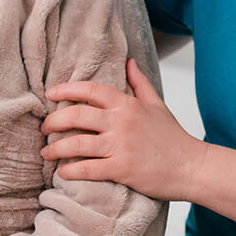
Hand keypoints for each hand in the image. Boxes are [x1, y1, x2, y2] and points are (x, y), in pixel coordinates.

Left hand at [40, 59, 207, 201]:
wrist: (192, 167)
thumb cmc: (174, 138)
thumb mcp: (157, 105)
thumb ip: (140, 83)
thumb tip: (130, 62)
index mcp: (128, 104)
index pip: (91, 89)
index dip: (67, 89)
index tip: (50, 94)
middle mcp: (121, 121)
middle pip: (77, 114)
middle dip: (54, 121)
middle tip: (43, 128)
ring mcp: (121, 145)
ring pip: (77, 143)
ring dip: (56, 148)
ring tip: (46, 152)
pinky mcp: (122, 169)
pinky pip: (87, 168)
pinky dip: (70, 171)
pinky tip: (62, 173)